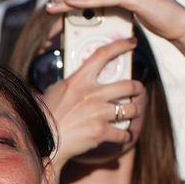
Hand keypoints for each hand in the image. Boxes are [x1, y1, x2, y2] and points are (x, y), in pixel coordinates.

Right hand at [43, 37, 144, 158]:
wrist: (46, 141)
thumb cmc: (48, 115)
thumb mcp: (57, 90)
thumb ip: (74, 82)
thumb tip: (84, 76)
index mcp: (79, 80)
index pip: (102, 55)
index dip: (120, 45)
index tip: (132, 42)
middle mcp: (92, 94)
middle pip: (128, 85)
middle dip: (138, 88)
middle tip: (138, 89)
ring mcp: (98, 113)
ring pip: (130, 109)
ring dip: (133, 112)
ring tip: (130, 113)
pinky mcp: (101, 131)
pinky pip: (123, 132)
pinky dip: (124, 135)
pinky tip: (122, 136)